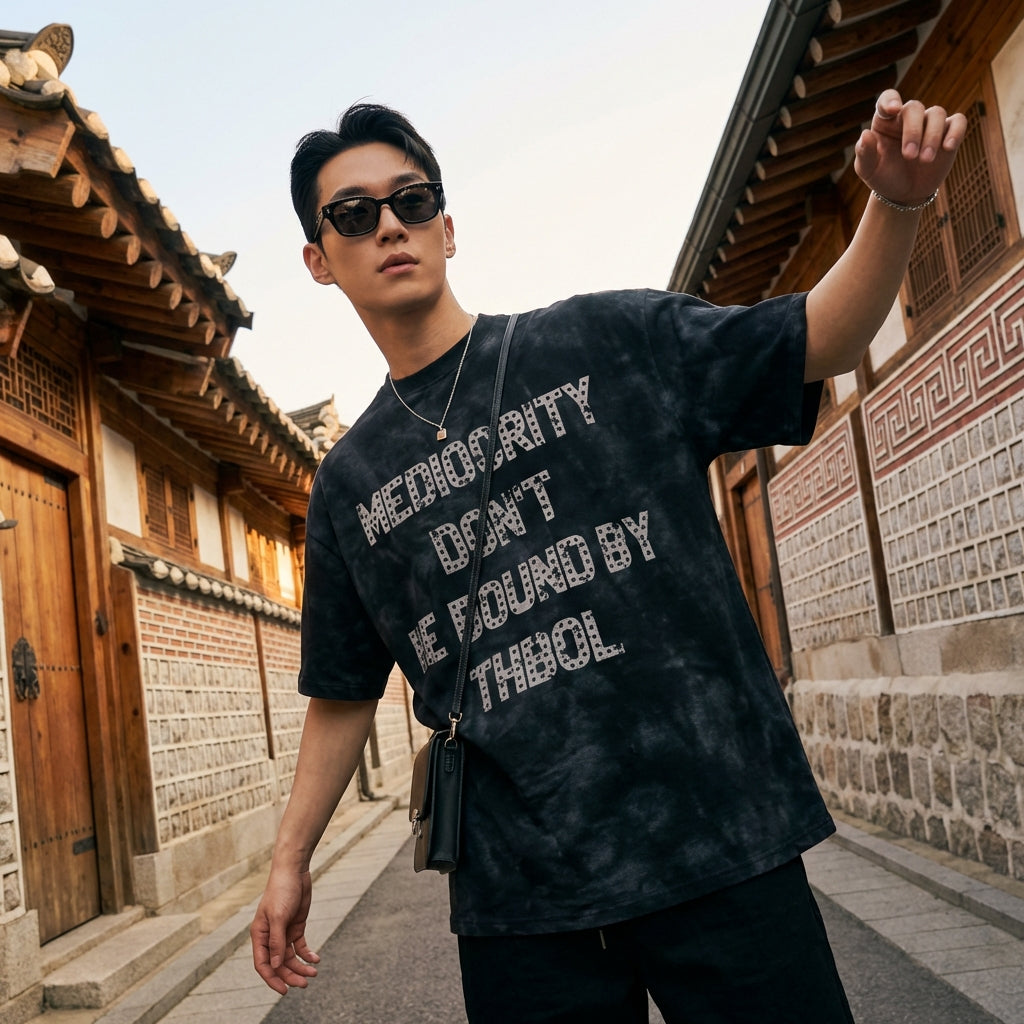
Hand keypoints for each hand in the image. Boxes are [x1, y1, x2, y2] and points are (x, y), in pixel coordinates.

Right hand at [250, 867, 319, 994]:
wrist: (294, 872)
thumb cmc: (281, 891)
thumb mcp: (279, 916)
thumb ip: (276, 941)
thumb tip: (275, 965)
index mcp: (259, 935)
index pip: (263, 964)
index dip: (272, 979)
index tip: (284, 990)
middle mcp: (270, 937)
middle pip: (279, 963)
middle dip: (291, 975)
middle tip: (305, 983)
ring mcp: (283, 932)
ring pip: (290, 957)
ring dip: (301, 967)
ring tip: (313, 973)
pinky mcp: (296, 927)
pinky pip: (300, 946)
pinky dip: (307, 954)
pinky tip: (315, 959)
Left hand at [854, 89, 966, 205]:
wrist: (904, 193)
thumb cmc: (884, 177)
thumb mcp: (868, 170)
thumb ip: (864, 153)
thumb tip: (865, 134)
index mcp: (886, 121)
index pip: (887, 99)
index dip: (890, 100)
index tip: (893, 109)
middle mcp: (908, 118)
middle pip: (914, 107)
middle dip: (913, 131)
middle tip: (910, 156)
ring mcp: (929, 124)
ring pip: (937, 113)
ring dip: (932, 136)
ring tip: (925, 160)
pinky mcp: (948, 133)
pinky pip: (958, 121)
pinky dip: (956, 131)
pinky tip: (948, 147)